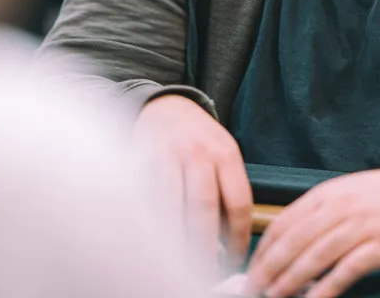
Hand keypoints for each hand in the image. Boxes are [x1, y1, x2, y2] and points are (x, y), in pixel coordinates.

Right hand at [132, 95, 252, 271]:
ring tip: (176, 265)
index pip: (238, 202)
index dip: (238, 237)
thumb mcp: (223, 154)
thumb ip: (228, 190)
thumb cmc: (199, 140)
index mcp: (226, 154)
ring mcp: (167, 155)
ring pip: (170, 205)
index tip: (234, 260)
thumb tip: (229, 242)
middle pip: (204, 208)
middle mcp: (198, 153)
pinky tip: (150, 242)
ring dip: (174, 239)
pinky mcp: (141, 159)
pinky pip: (144, 197)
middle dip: (204, 247)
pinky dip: (147, 223)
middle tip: (205, 274)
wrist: (166, 106)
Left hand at [245, 165, 379, 297]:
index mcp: (326, 194)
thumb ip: (315, 214)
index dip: (263, 249)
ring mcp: (361, 227)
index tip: (250, 269)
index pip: (284, 223)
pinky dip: (327, 287)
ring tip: (274, 295)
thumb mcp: (343, 193)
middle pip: (295, 241)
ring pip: (316, 255)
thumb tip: (283, 243)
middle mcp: (340, 208)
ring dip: (291, 279)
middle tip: (253, 288)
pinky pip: (347, 270)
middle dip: (269, 267)